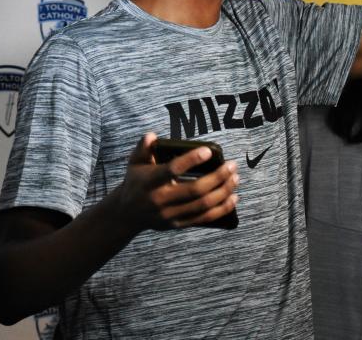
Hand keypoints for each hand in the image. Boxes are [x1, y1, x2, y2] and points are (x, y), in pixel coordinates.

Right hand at [115, 133, 238, 231]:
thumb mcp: (134, 162)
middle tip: (232, 166)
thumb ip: (143, 148)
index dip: (191, 160)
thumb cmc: (136, 181)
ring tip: (235, 178)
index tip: (208, 151)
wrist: (126, 214)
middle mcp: (160, 200)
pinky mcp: (177, 225)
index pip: (172, 170)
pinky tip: (234, 198)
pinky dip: (221, 209)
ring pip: (203, 205)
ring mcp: (169, 215)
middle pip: (195, 190)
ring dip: (223, 192)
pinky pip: (204, 219)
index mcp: (149, 182)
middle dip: (217, 177)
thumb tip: (152, 136)